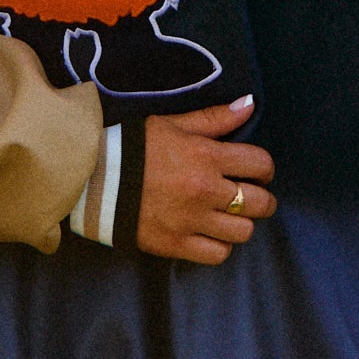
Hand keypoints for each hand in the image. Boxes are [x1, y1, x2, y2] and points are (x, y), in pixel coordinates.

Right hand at [136, 98, 276, 264]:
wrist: (94, 178)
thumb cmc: (134, 146)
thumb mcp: (173, 124)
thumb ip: (214, 118)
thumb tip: (250, 104)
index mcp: (206, 156)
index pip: (259, 164)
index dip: (264, 168)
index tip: (257, 171)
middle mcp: (205, 190)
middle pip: (259, 203)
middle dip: (261, 198)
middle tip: (250, 195)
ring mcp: (191, 221)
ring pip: (242, 231)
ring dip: (241, 222)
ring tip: (229, 215)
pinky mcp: (176, 244)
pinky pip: (217, 254)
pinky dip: (220, 245)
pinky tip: (211, 233)